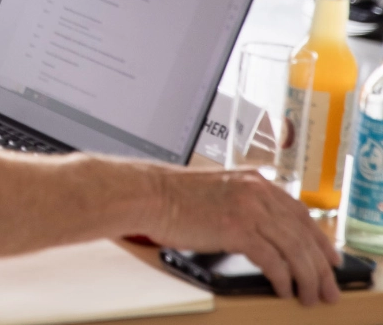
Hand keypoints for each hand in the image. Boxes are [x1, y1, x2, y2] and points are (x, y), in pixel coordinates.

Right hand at [152, 168, 340, 304]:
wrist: (148, 193)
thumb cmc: (173, 195)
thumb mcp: (218, 190)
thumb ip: (244, 202)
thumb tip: (263, 230)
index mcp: (254, 181)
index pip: (300, 213)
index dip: (320, 239)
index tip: (330, 258)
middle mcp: (257, 192)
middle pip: (304, 234)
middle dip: (322, 267)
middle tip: (329, 288)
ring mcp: (248, 209)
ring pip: (295, 249)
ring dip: (308, 278)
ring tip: (311, 296)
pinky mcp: (237, 229)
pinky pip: (273, 260)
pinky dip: (283, 278)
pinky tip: (283, 289)